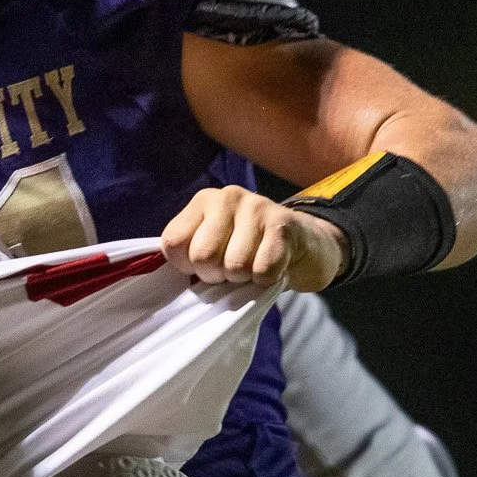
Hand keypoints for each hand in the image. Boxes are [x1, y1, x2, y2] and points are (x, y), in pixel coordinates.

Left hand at [161, 186, 346, 291]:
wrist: (305, 243)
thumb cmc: (249, 250)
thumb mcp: (214, 245)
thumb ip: (189, 254)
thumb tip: (171, 280)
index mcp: (202, 201)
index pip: (173, 243)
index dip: (186, 267)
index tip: (202, 268)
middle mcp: (227, 196)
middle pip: (202, 256)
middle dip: (216, 276)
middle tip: (231, 270)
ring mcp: (257, 206)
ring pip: (234, 265)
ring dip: (244, 278)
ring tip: (252, 267)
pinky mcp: (284, 224)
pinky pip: (263, 269)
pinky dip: (267, 280)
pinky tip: (273, 267)